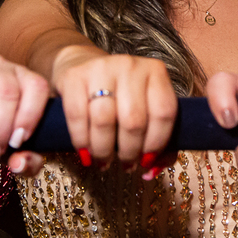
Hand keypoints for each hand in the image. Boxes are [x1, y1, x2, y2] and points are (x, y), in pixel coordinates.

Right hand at [51, 47, 178, 175]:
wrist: (85, 65)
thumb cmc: (121, 96)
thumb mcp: (146, 109)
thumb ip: (160, 142)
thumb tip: (150, 173)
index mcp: (156, 72)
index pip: (164, 113)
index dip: (156, 144)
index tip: (146, 161)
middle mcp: (130, 66)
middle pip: (133, 120)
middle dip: (129, 152)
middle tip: (125, 165)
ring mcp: (101, 68)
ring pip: (104, 120)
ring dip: (104, 150)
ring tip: (104, 162)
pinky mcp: (74, 76)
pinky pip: (77, 116)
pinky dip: (81, 141)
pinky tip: (85, 153)